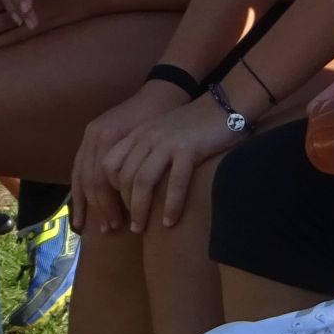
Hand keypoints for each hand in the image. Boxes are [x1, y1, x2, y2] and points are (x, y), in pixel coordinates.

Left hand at [103, 91, 245, 231]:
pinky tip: (171, 221)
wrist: (226, 105)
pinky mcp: (189, 148)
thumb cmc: (196, 126)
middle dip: (122, 206)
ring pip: (143, 181)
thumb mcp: (163, 134)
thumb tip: (133, 187)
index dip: (107, 191)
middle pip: (123, 177)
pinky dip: (171, 205)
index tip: (115, 211)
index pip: (108, 165)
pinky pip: (175, 182)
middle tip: (129, 227)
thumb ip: (146, 152)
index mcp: (138, 134)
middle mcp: (148, 136)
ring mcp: (167, 141)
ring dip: (140, 209)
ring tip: (142, 229)